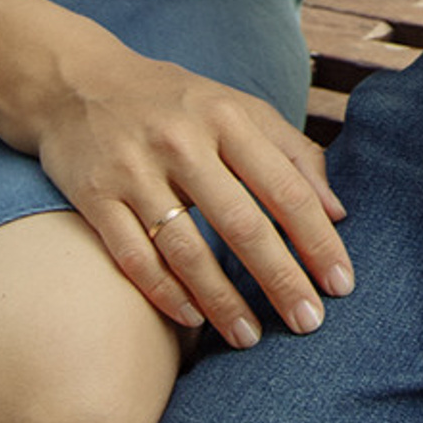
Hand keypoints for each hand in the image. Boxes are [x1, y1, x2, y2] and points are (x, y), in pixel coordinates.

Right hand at [39, 48, 351, 350]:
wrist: (81, 86)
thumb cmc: (181, 105)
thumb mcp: (242, 110)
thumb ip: (294, 154)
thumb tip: (338, 212)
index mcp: (231, 119)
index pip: (286, 188)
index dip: (317, 239)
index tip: (341, 283)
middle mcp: (185, 143)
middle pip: (242, 224)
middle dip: (280, 279)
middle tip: (308, 323)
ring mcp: (136, 171)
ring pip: (186, 249)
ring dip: (222, 300)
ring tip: (250, 337)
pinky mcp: (95, 197)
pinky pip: (133, 256)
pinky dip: (164, 292)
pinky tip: (193, 319)